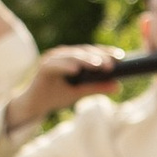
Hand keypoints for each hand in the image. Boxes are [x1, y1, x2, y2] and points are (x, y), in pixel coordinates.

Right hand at [7, 44, 122, 128]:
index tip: (121, 57)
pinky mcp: (44, 67)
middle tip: (112, 64)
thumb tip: (118, 86)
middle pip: (84, 52)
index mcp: (74, 57)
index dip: (107, 52)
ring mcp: (53, 59)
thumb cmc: (56, 95)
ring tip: (98, 65)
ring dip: (85, 60)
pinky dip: (66, 66)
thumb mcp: (80, 92)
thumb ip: (97, 87)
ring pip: (72, 56)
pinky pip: (56, 65)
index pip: (93, 52)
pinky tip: (76, 70)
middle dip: (99, 57)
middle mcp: (64, 54)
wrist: (35, 104)